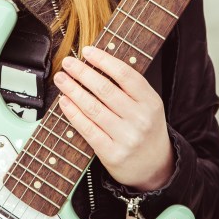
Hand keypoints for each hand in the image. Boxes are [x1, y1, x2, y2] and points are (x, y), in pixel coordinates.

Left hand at [55, 45, 174, 190]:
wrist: (156, 167)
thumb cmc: (146, 130)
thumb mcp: (148, 105)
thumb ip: (129, 87)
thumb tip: (97, 62)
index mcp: (151, 102)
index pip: (125, 74)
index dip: (104, 60)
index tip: (87, 51)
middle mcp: (140, 119)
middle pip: (105, 89)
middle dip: (82, 73)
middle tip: (68, 63)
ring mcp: (126, 137)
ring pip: (93, 108)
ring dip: (73, 90)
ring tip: (61, 79)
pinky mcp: (112, 154)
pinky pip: (88, 129)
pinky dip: (73, 113)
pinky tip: (64, 101)